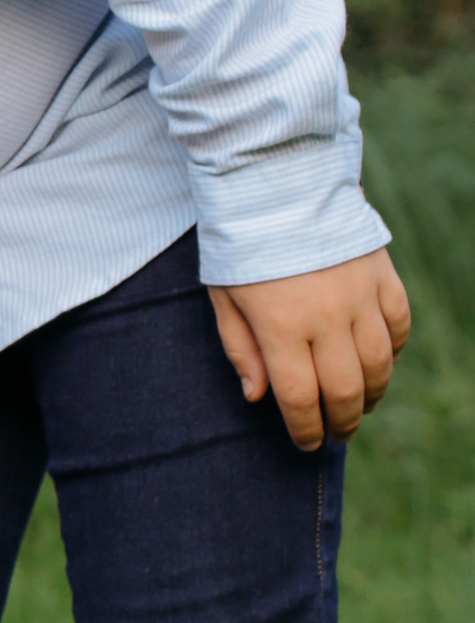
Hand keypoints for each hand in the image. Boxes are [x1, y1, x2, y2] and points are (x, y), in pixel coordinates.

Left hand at [208, 249, 410, 451]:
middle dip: (342, 421)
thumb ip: (239, 347)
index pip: (299, 398)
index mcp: (280, 326)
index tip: (306, 444)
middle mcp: (325, 317)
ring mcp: (359, 295)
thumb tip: (256, 397)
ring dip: (372, 393)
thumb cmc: (240, 239)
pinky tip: (380, 360)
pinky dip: (393, 349)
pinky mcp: (382, 274)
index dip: (305, 429)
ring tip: (361, 405)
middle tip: (337, 435)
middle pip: (344, 389)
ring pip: (379, 363)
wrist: (278, 178)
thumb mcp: (223, 294)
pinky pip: (398, 324)